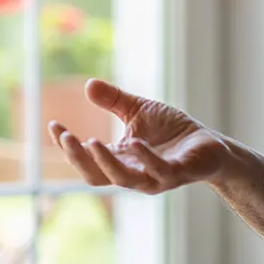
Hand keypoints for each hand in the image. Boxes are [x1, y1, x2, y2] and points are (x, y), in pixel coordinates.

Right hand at [48, 78, 227, 193]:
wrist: (210, 146)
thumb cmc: (173, 131)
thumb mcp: (140, 111)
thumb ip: (114, 101)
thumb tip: (88, 84)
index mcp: (120, 160)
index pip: (86, 160)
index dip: (68, 147)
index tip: (53, 125)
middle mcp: (134, 174)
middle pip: (97, 175)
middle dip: (79, 158)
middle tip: (66, 137)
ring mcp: (155, 178)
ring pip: (124, 179)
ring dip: (106, 162)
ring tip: (92, 142)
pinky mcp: (178, 174)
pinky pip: (159, 171)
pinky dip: (146, 158)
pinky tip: (135, 142)